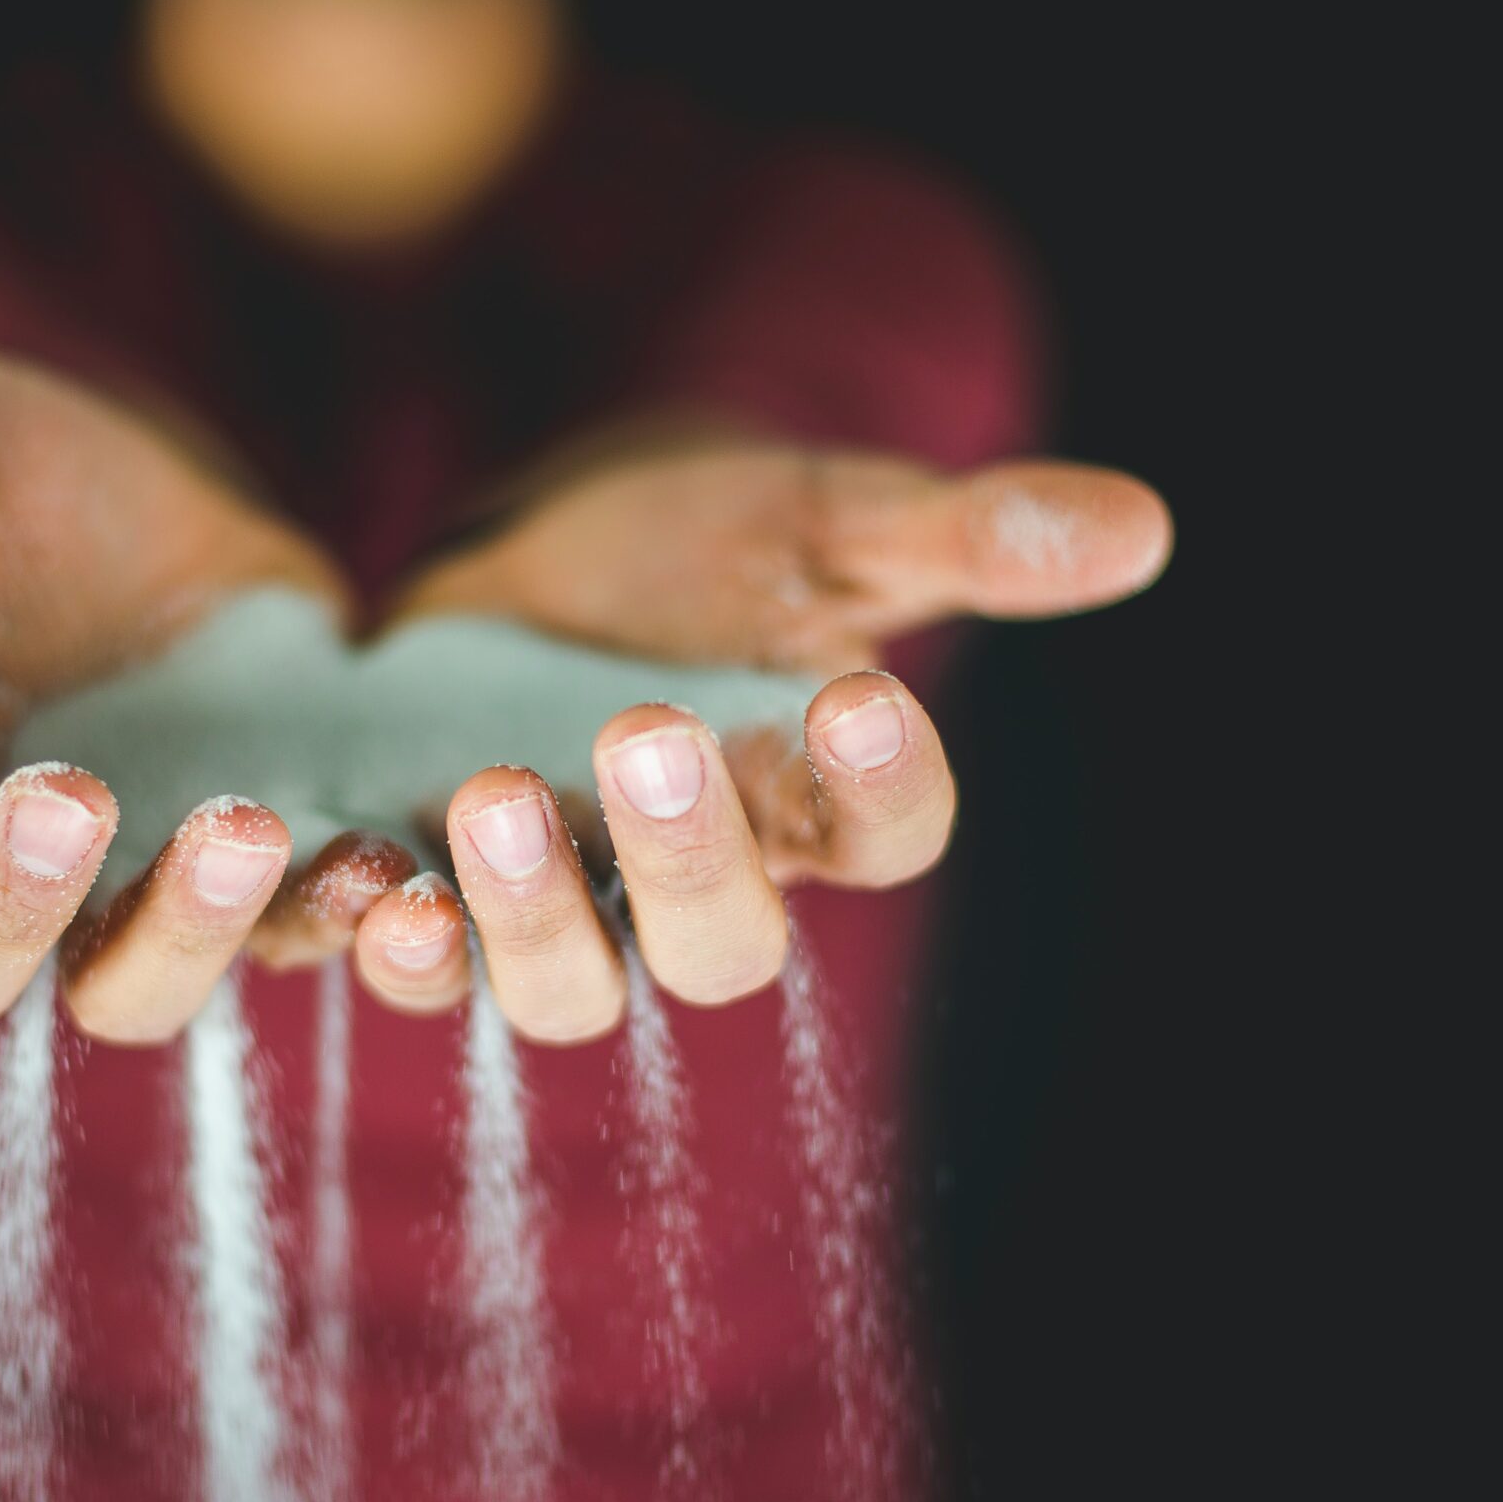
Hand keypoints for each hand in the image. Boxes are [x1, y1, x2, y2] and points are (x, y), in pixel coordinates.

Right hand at [0, 339, 404, 1038]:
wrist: (182, 515)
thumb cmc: (12, 475)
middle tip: (69, 800)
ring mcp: (122, 894)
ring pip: (122, 990)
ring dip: (181, 933)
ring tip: (247, 828)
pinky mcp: (257, 892)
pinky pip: (288, 943)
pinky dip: (333, 917)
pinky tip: (381, 867)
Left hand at [358, 442, 1173, 1039]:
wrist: (548, 549)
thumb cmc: (710, 540)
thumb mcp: (824, 516)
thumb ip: (958, 537)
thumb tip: (1141, 526)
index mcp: (818, 802)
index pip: (886, 834)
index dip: (879, 786)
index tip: (859, 691)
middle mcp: (699, 886)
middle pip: (724, 947)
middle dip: (689, 857)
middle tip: (650, 735)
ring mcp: (563, 903)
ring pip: (565, 985)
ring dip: (529, 916)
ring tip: (492, 798)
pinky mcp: (435, 889)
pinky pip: (418, 960)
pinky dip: (386, 934)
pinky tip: (361, 882)